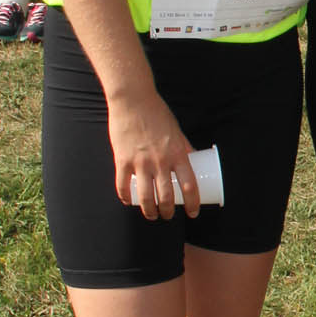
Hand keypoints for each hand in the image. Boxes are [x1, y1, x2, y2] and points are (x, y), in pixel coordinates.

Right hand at [106, 89, 198, 220]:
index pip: (190, 186)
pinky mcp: (122, 160)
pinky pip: (123, 186)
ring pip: (146, 197)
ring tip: (151, 215)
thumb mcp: (177, 131)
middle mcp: (160, 161)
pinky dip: (126, 198)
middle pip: (166, 197)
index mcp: (177, 153)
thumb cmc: (157, 113)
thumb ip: (183, 147)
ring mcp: (140, 162)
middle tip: (167, 216)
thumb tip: (193, 160)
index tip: (192, 213)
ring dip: (149, 211)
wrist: (133, 100)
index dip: (193, 204)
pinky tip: (129, 202)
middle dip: (168, 212)